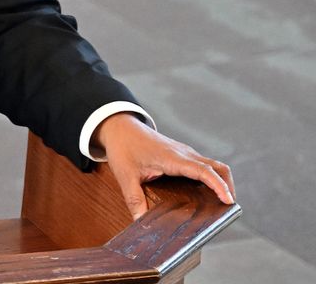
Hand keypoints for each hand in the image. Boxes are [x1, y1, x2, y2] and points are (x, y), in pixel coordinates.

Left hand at [93, 112, 234, 219]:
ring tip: (221, 204)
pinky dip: (211, 178)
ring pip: (213, 165)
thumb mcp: (125, 175)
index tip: (229, 200)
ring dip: (221, 181)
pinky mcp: (182, 155)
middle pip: (217, 167)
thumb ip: (134, 199)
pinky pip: (203, 165)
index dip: (218, 185)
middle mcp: (183, 154)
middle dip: (227, 186)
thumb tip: (141, 221)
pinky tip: (206, 194)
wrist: (120, 127)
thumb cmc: (123, 148)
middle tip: (229, 208)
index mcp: (172, 158)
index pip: (203, 170)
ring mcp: (184, 153)